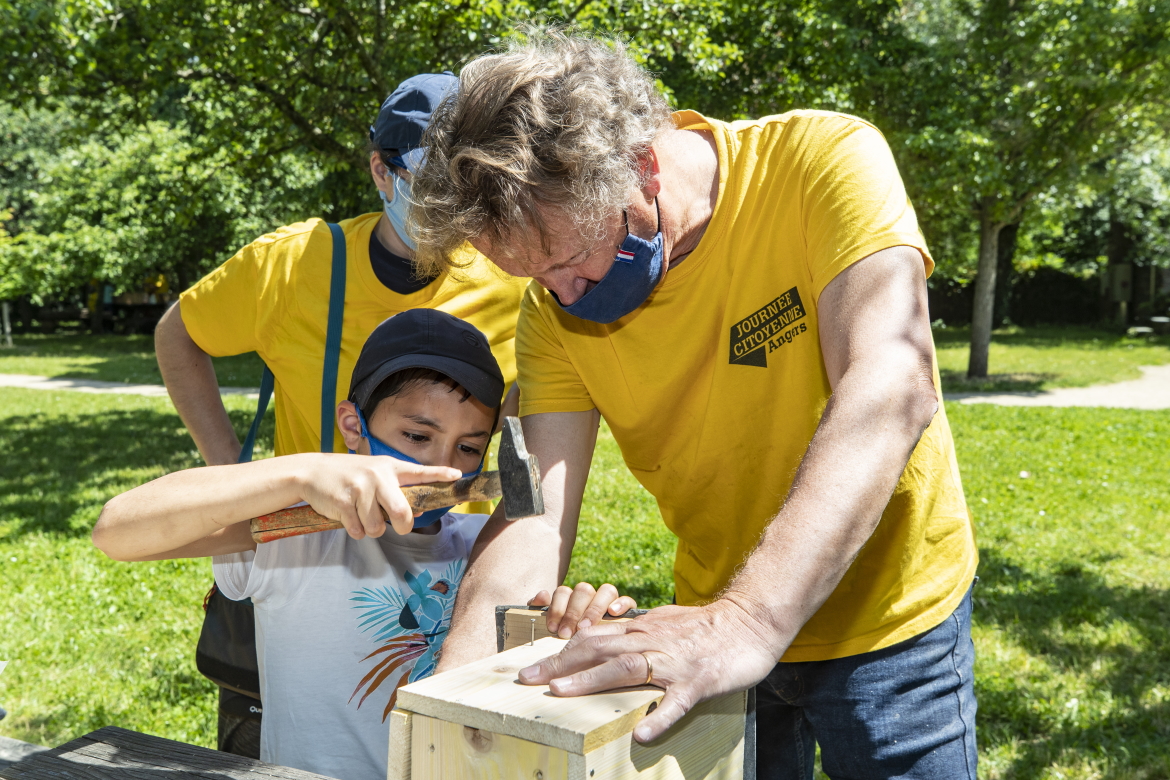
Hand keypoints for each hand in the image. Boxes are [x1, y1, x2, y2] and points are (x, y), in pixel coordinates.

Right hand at [295, 453, 460, 537]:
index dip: (439, 473)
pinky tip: (346, 516)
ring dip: (371, 529)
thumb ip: (395, 490)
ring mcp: (359, 488)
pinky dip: (354, 530)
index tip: (457, 475)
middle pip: (402, 512)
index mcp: (389, 467)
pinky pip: (358, 531)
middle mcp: (377, 475)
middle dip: (403, 526)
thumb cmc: (349, 475)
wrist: (312, 471)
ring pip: (377, 527)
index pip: (419, 471)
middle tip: (399, 527)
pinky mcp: (343, 502)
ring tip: (361, 515)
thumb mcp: (374, 474)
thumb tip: (417, 514)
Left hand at [517, 598, 782, 742]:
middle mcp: (651, 642)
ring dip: (591, 681)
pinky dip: (660, 717)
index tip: (532, 667)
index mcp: (641, 630)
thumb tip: (602, 638)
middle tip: (528, 679)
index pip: (592, 637)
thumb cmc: (705, 626)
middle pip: (598, 649)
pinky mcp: (699, 681)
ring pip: (627, 668)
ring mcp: (674, 662)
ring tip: (562, 694)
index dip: (560, 652)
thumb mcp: (663, 623)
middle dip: (560, 665)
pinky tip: (643, 734)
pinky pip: (677, 701)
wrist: (750, 620)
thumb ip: (634, 633)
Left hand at [528, 582, 637, 638]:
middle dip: (572, 612)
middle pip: (583, 590)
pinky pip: (628, 600)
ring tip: (585, 627)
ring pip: (606, 591)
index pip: (564, 592)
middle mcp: (592, 599)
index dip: (556, 607)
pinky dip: (621, 603)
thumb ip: (549, 615)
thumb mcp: (559, 635)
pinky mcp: (630, 614)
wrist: (610, 658)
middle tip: (565, 633)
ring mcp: (612, 604)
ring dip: (594, 609)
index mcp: (573, 601)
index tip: (552, 628)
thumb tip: (540, 596)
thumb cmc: (576, 647)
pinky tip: (613, 613)